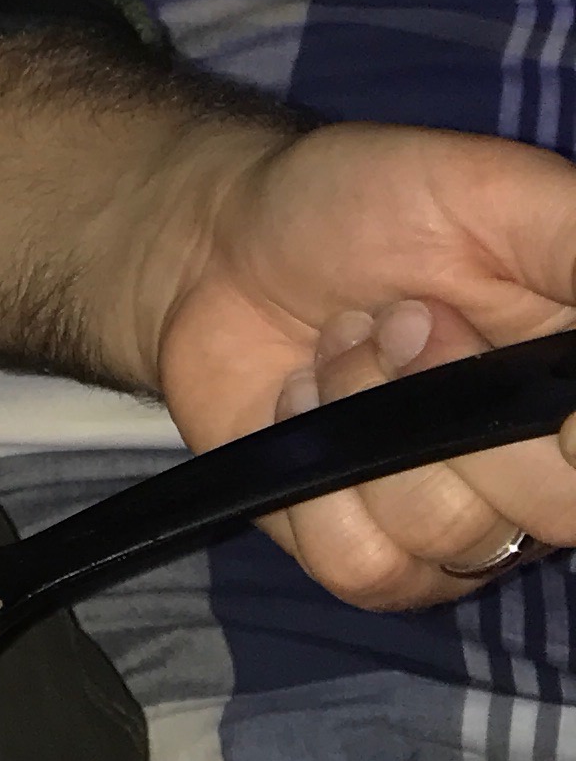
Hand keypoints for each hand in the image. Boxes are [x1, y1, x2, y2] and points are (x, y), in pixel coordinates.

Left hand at [147, 117, 575, 604]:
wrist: (220, 242)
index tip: (547, 405)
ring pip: (452, 536)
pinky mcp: (369, 555)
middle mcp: (547, 470)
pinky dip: (315, 474)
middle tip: (405, 314)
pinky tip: (305, 403)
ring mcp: (460, 520)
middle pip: (561, 510)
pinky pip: (365, 565)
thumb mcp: (497, 194)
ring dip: (370, 416)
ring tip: (345, 342)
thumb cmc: (367, 205)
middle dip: (456, 397)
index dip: (570, 440)